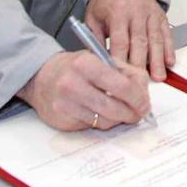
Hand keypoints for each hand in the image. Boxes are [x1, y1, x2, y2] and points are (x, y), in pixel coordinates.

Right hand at [17, 50, 149, 131]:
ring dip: (118, 119)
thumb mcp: (101, 59)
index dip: (138, 98)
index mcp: (87, 63)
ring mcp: (65, 103)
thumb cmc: (76, 68)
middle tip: (139, 114)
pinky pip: (91, 127)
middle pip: (114, 107)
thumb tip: (143, 93)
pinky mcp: (62, 119)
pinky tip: (102, 113)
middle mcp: (73, 83)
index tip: (145, 104)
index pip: (122, 86)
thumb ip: (126, 72)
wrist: (42, 77)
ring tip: (122, 113)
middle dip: (132, 113)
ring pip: (104, 121)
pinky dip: (101, 122)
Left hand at [85, 0, 173, 80]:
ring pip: (155, 40)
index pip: (120, 40)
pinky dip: (169, 49)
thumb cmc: (106, 0)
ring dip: (158, 60)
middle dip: (141, 64)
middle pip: (140, 42)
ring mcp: (151, 14)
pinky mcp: (161, 16)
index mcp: (118, 11)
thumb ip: (95, 39)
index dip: (121, 59)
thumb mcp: (93, 16)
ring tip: (158, 77)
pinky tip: (169, 62)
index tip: (121, 77)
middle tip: (140, 84)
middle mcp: (136, 12)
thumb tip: (97, 63)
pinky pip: (166, 34)